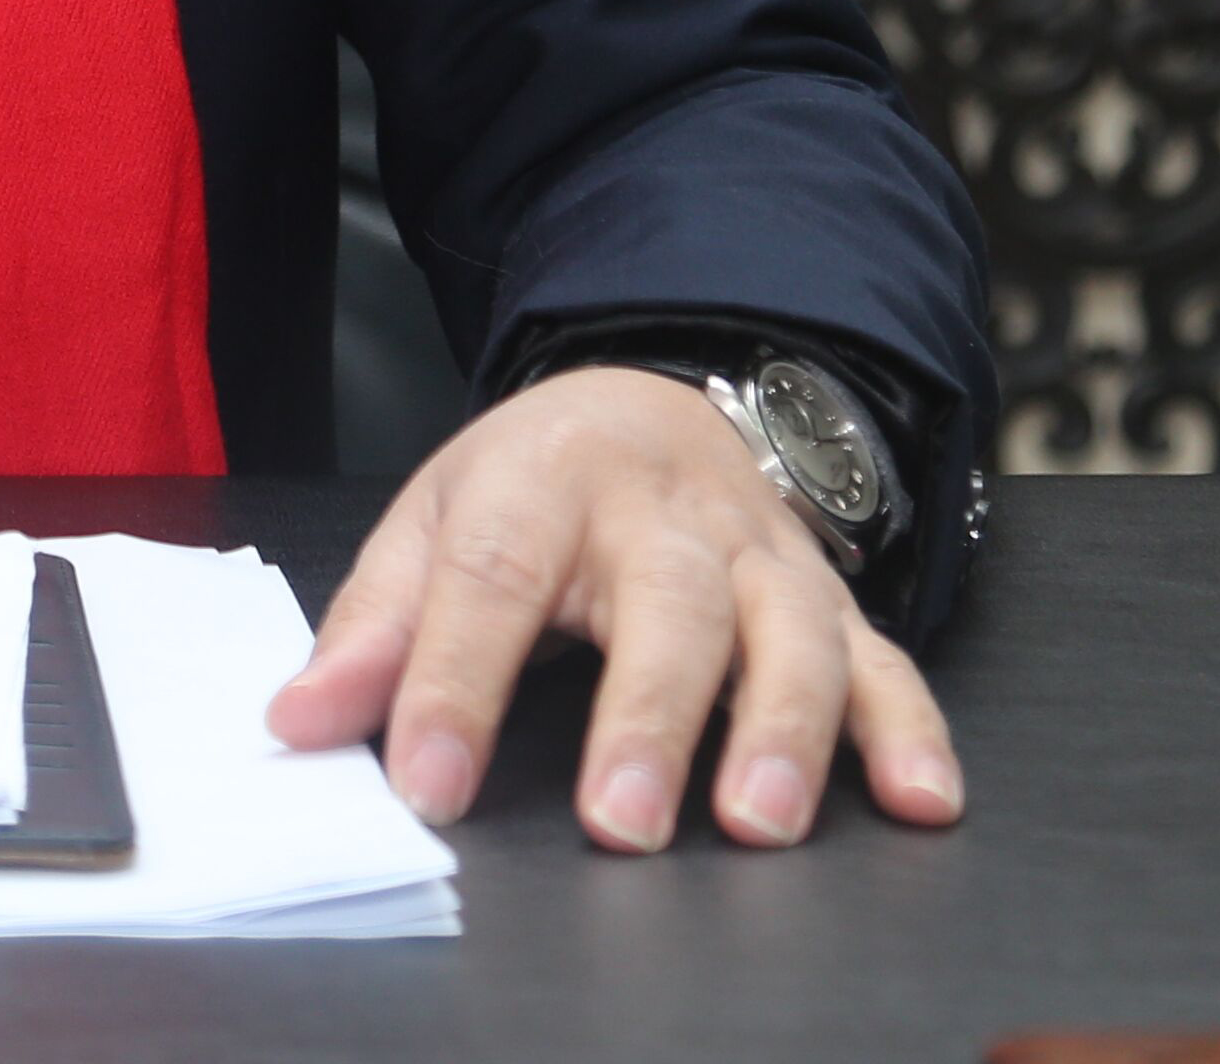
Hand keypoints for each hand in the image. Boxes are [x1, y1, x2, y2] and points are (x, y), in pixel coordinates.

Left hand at [265, 364, 961, 851]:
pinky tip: (919, 799)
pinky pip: (885, 660)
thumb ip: (374, 626)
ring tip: (758, 821)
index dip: (455, 683)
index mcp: (543, 480)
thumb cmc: (535, 480)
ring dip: (784, 730)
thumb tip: (300, 720)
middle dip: (645, 717)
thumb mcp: (433, 520)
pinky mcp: (830, 598)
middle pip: (666, 606)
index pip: (492, 578)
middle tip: (620, 819)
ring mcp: (760, 555)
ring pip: (790, 632)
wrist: (656, 397)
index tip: (429, 782)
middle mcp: (664, 514)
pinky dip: (910, 730)